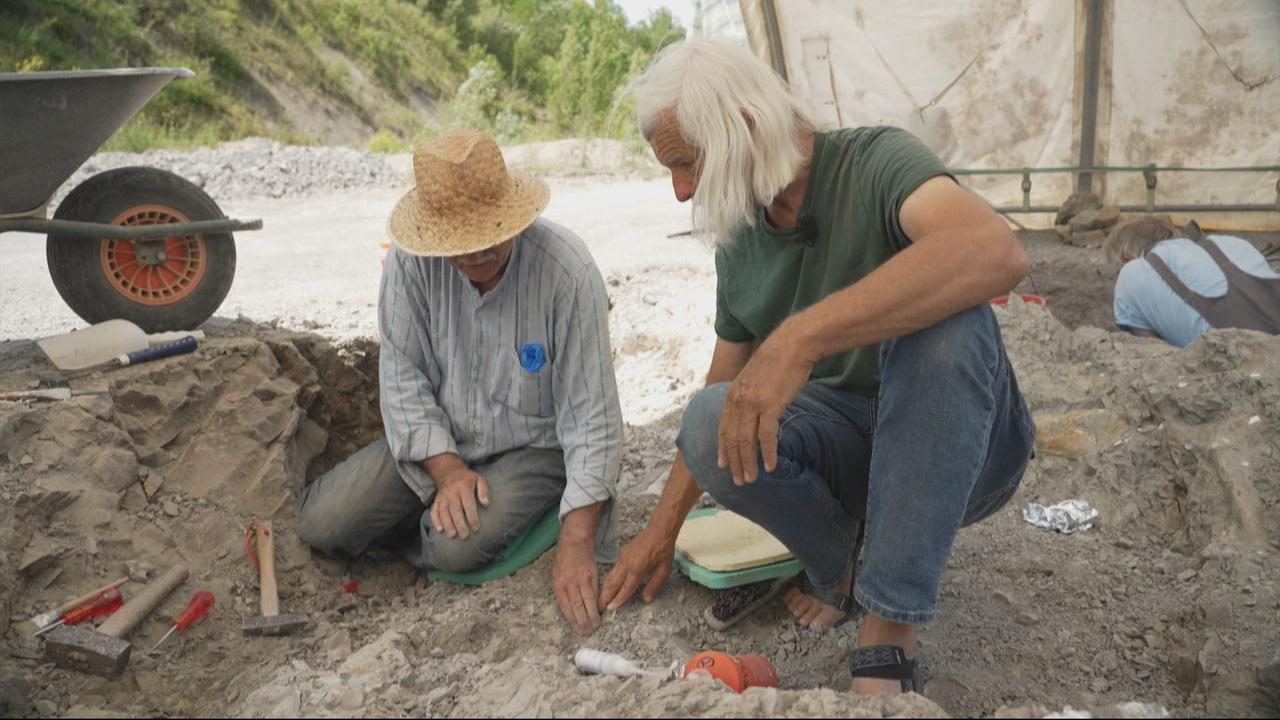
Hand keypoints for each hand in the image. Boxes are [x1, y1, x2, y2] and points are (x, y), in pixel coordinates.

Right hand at [430, 466, 489, 539]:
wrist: (449, 471)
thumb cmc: (467, 478)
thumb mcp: (479, 479)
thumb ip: (484, 491)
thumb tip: (486, 504)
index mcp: (464, 486)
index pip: (468, 504)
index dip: (472, 517)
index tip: (476, 528)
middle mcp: (452, 492)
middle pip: (455, 510)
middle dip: (460, 524)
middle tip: (465, 536)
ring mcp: (443, 496)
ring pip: (443, 512)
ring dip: (448, 524)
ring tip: (453, 535)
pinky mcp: (436, 500)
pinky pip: (434, 510)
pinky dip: (435, 520)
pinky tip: (439, 530)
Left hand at [553, 540, 600, 635]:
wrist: (575, 541)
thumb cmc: (564, 559)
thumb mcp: (556, 575)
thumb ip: (562, 591)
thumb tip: (569, 608)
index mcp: (558, 584)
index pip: (566, 607)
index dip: (572, 620)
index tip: (577, 630)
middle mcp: (569, 583)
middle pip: (577, 606)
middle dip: (583, 621)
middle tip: (587, 632)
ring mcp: (581, 579)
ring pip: (587, 601)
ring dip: (592, 615)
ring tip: (595, 625)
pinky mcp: (592, 575)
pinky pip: (595, 592)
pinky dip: (597, 603)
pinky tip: (599, 611)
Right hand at [598, 528, 675, 610]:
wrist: (658, 531)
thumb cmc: (663, 550)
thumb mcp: (664, 571)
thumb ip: (654, 586)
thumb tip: (646, 599)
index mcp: (637, 568)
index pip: (626, 588)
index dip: (618, 599)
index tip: (610, 608)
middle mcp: (627, 563)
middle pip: (613, 582)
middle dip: (605, 595)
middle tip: (599, 606)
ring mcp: (623, 558)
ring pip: (611, 575)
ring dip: (605, 588)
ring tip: (600, 598)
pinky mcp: (622, 554)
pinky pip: (614, 569)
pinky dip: (609, 579)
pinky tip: (609, 585)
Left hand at [718, 330, 812, 484]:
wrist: (792, 345)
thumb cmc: (777, 361)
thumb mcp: (753, 378)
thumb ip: (748, 396)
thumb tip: (751, 412)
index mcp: (732, 395)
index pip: (723, 427)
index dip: (723, 448)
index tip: (723, 464)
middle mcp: (738, 401)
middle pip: (733, 438)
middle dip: (734, 462)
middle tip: (738, 480)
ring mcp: (753, 403)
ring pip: (746, 441)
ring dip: (748, 463)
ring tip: (751, 478)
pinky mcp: (770, 405)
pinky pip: (766, 436)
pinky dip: (767, 453)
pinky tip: (770, 466)